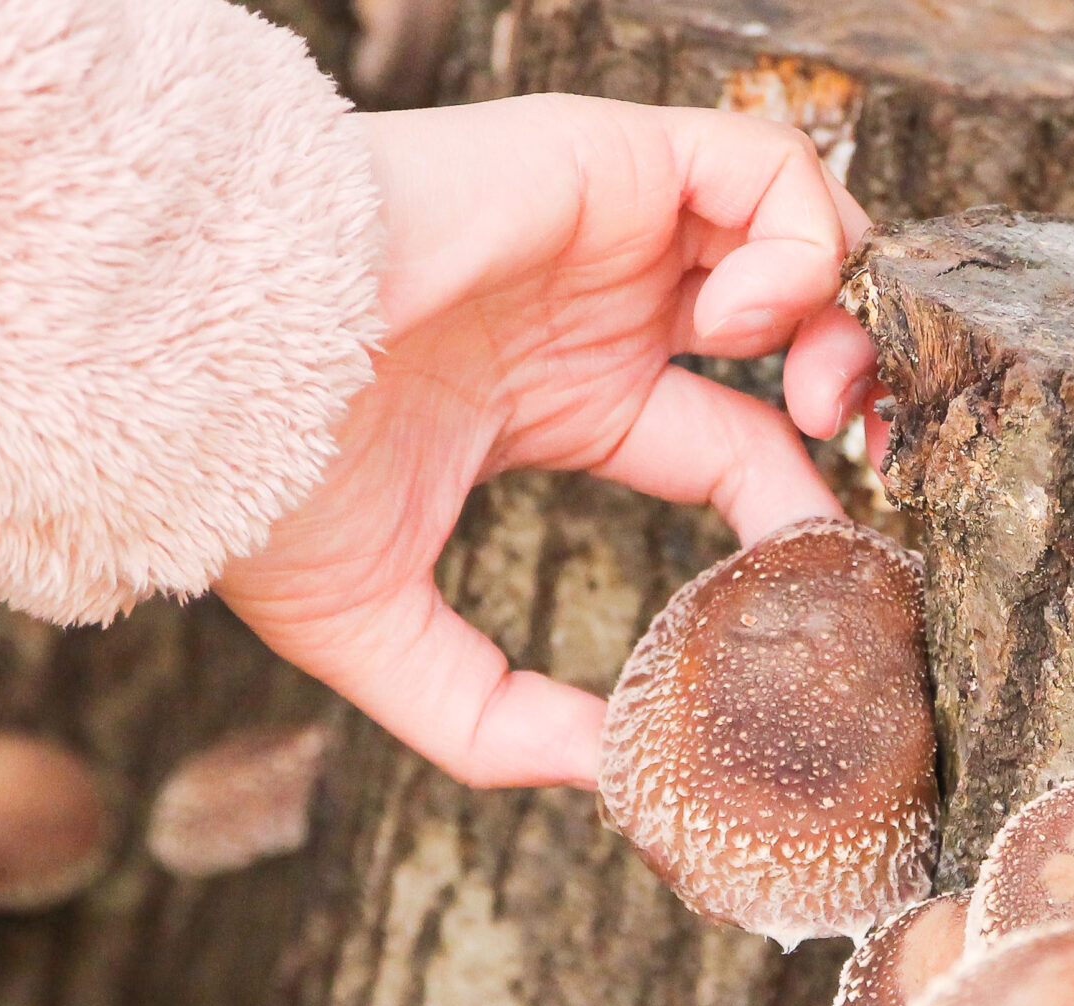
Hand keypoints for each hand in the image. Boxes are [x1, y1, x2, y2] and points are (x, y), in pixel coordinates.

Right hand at [217, 95, 878, 788]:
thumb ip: (492, 718)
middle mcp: (600, 311)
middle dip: (854, 398)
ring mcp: (609, 231)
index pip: (730, 447)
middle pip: (790, 336)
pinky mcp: (608, 158)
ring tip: (815, 399)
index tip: (825, 568)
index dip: (795, 505)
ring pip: (798, 239)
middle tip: (873, 468)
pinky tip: (743, 322)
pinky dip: (796, 241)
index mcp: (563, 403)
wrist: (200, 360)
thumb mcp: (375, 636)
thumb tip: (605, 778)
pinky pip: (765, 166)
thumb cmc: (257, 477)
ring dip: (840, 317)